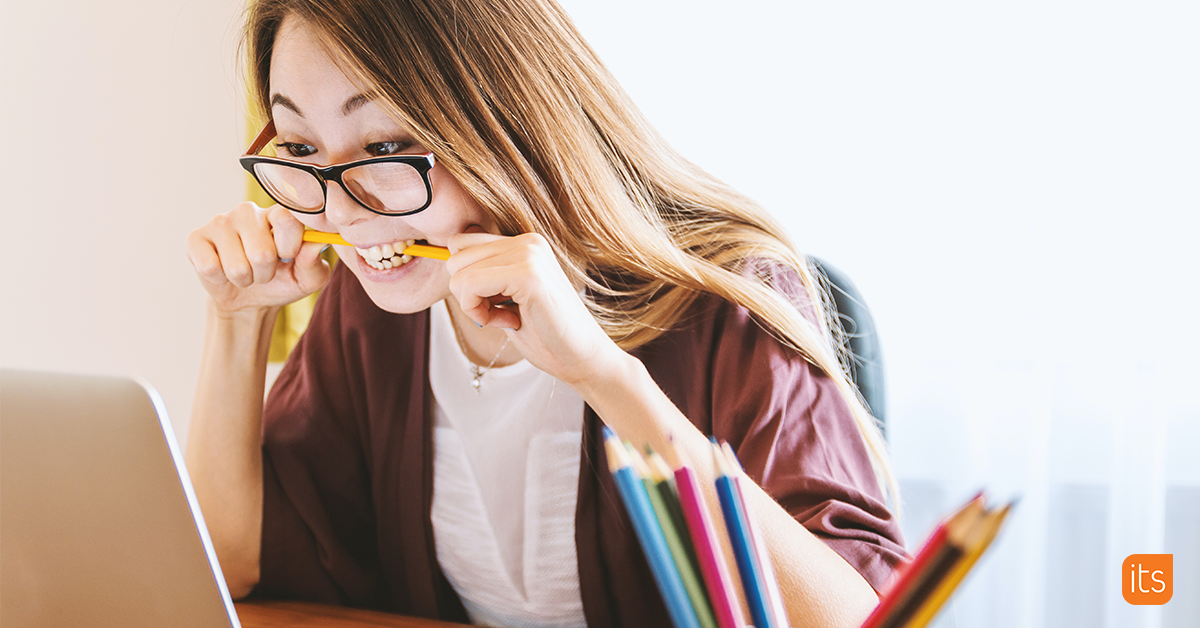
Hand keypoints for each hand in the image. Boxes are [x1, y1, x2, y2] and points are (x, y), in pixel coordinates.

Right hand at [187, 202, 331, 314]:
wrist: (248, 300)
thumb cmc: (281, 282)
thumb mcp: (307, 279)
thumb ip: (314, 263)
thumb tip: (315, 244)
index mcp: (278, 214)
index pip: (288, 219)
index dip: (290, 247)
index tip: (288, 258)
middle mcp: (249, 211)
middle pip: (262, 252)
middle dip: (265, 273)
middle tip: (263, 271)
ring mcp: (220, 222)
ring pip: (237, 266)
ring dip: (244, 279)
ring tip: (245, 273)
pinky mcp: (196, 238)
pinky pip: (210, 267)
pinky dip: (220, 279)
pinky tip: (222, 271)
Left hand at [445, 230, 627, 387]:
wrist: (583, 359)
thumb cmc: (545, 334)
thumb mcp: (508, 297)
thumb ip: (485, 276)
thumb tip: (447, 260)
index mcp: (525, 243)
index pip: (461, 244)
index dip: (466, 280)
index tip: (493, 304)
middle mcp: (527, 241)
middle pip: (455, 256)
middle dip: (467, 293)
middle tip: (499, 313)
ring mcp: (529, 254)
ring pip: (459, 272)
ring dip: (473, 304)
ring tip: (507, 317)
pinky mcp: (528, 274)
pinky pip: (470, 285)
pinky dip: (478, 312)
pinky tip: (508, 322)